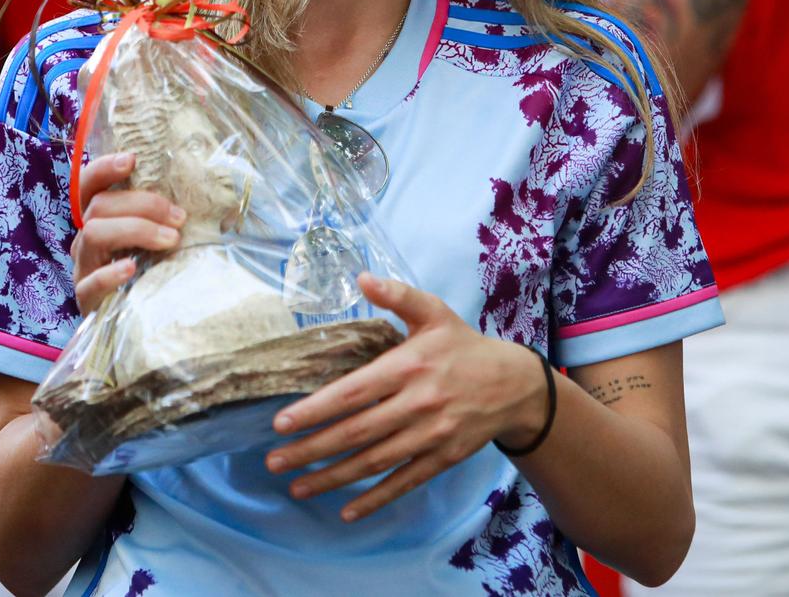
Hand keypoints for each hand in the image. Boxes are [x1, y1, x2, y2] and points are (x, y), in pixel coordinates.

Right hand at [69, 152, 183, 313]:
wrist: (140, 324)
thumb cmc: (152, 273)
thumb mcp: (157, 240)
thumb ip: (165, 218)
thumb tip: (206, 193)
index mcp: (101, 221)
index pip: (90, 186)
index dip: (105, 168)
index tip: (132, 160)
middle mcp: (86, 240)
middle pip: (99, 207)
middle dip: (142, 204)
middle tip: (178, 218)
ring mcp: (83, 269)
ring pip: (93, 234)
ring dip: (135, 230)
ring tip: (170, 239)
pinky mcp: (86, 299)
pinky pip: (91, 282)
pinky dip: (111, 272)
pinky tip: (131, 269)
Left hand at [265, 275, 546, 521]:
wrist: (514, 385)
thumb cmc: (463, 346)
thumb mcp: (434, 312)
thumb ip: (398, 295)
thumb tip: (361, 277)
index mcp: (409, 366)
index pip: (354, 393)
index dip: (316, 410)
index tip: (281, 424)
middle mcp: (418, 404)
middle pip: (356, 433)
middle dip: (312, 449)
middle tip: (274, 462)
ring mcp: (431, 435)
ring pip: (374, 462)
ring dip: (333, 478)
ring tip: (297, 486)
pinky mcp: (442, 459)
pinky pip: (403, 482)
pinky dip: (374, 499)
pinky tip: (345, 510)